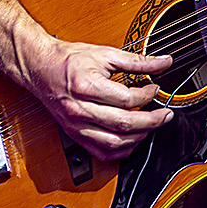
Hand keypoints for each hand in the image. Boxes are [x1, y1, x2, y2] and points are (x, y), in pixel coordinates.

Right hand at [12, 23, 174, 161]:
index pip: (126, 99)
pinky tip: (133, 140)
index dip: (147, 96)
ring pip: (114, 143)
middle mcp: (80, 109)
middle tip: (165, 114)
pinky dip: (121, 151)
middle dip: (151, 121)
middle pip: (123, 124)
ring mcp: (76, 125)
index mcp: (86, 86)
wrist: (40, 68)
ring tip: (152, 126)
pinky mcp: (75, 134)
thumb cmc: (69, 60)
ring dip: (139, 137)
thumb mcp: (105, 54)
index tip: (156, 89)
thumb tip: (164, 62)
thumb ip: (137, 61)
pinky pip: (101, 153)